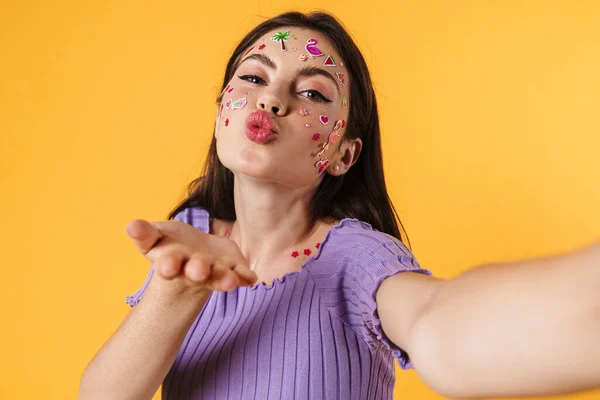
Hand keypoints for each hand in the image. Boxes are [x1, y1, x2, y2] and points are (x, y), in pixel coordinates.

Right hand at [125, 219, 257, 292]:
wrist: (194, 255)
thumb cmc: (170, 245)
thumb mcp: (156, 236)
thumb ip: (144, 233)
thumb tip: (130, 225)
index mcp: (172, 262)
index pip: (168, 265)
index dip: (168, 265)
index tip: (167, 266)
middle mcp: (193, 270)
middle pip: (195, 272)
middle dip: (197, 271)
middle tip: (198, 271)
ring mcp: (214, 271)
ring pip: (219, 276)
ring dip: (224, 279)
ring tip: (231, 281)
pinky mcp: (232, 268)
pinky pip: (240, 274)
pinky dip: (245, 277)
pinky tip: (251, 279)